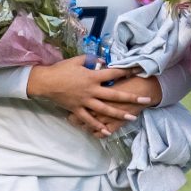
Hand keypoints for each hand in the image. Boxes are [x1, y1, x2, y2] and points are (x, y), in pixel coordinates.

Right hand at [27, 58, 159, 137]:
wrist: (45, 82)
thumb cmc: (61, 69)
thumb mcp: (77, 60)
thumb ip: (92, 59)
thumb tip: (103, 60)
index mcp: (93, 76)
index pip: (114, 74)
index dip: (127, 72)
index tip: (139, 71)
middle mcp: (92, 90)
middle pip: (115, 94)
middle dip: (131, 97)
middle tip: (145, 100)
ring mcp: (85, 101)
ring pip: (105, 109)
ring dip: (119, 114)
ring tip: (132, 117)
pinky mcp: (77, 109)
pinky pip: (89, 119)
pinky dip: (97, 126)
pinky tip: (107, 131)